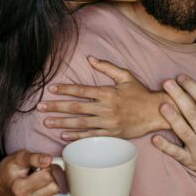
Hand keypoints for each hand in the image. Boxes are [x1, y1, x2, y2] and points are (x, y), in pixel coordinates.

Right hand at [0, 150, 60, 195]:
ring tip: (38, 183)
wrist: (1, 184)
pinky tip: (40, 192)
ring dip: (50, 187)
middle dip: (50, 178)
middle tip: (39, 175)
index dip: (46, 167)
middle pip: (53, 187)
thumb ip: (34, 157)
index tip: (39, 167)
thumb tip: (48, 160)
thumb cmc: (11, 168)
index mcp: (19, 188)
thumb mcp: (20, 157)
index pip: (47, 176)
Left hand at [37, 58, 161, 138]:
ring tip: (47, 122)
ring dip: (62, 123)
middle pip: (76, 108)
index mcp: (107, 92)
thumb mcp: (126, 76)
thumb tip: (90, 59)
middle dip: (56, 107)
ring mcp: (107, 122)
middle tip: (41, 107)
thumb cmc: (140, 93)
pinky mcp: (111, 134)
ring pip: (80, 123)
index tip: (51, 89)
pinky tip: (64, 136)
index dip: (65, 90)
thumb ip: (107, 67)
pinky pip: (91, 136)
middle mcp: (105, 108)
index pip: (81, 90)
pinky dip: (77, 137)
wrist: (155, 112)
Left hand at [152, 76, 195, 194]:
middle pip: (191, 113)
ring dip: (171, 118)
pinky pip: (176, 154)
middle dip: (178, 96)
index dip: (192, 87)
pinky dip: (165, 147)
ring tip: (161, 105)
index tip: (181, 77)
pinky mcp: (190, 161)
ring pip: (183, 131)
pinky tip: (154, 138)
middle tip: (166, 83)